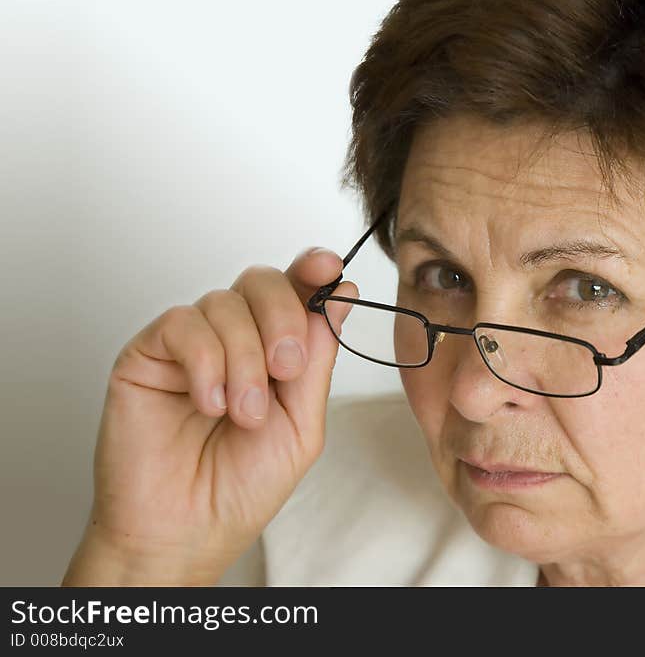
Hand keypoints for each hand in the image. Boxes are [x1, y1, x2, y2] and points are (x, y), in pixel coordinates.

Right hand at [62, 248, 356, 584]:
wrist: (186, 532)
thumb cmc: (242, 485)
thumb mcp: (302, 423)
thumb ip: (318, 358)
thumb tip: (341, 293)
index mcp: (275, 350)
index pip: (294, 290)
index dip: (313, 270)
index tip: (330, 268)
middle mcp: (234, 339)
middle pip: (262, 281)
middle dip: (283, 317)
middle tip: (286, 369)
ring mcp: (190, 344)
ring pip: (225, 302)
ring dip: (245, 359)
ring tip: (243, 414)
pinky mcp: (148, 353)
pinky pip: (183, 324)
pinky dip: (206, 362)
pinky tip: (210, 403)